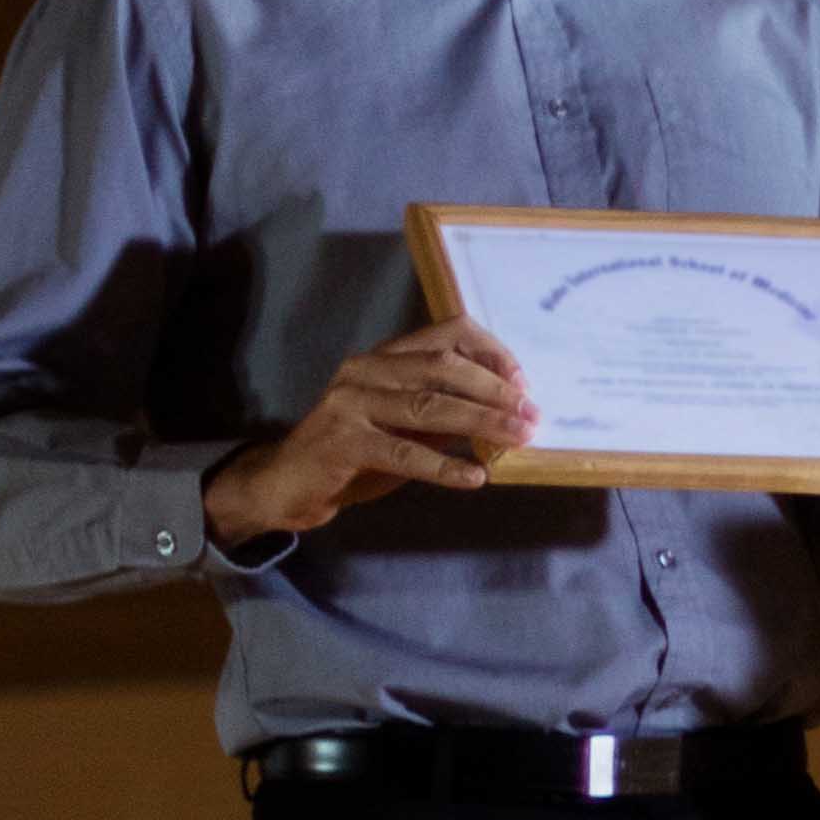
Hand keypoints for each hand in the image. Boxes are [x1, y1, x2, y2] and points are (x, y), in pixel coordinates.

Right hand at [203, 324, 536, 543]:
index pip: (446, 333)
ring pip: (428, 406)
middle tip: (531, 415)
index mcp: (383, 358)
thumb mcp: (405, 428)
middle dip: (495, 391)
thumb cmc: (354, 456)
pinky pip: (404, 453)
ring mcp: (349, 402)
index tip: (522, 382)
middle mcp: (365, 370)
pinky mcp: (341, 441)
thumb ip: (445, 414)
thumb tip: (507, 413)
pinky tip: (475, 477)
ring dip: (481, 422)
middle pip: (443, 367)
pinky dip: (444, 466)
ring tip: (518, 438)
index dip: (490, 352)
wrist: (287, 485)